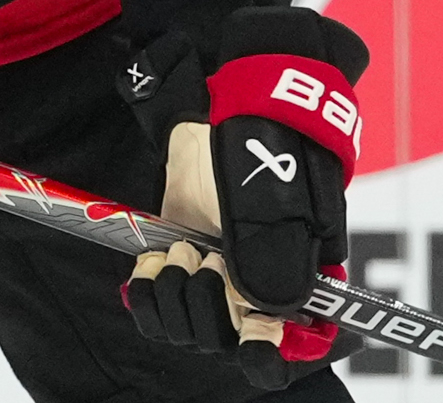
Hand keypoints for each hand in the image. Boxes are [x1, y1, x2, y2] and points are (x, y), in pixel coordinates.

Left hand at [119, 6, 369, 386]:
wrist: (236, 89)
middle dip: (208, 306)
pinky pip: (155, 300)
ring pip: (187, 325)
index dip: (265, 353)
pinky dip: (148, 292)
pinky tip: (150, 268)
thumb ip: (271, 248)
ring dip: (177, 295)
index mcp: (295, 274)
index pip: (282, 345)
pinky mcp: (179, 249)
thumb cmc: (268, 133)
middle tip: (206, 258)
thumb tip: (268, 312)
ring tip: (183, 251)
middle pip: (224, 337)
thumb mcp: (273, 187)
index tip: (253, 347)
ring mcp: (215, 267)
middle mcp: (254, 281)